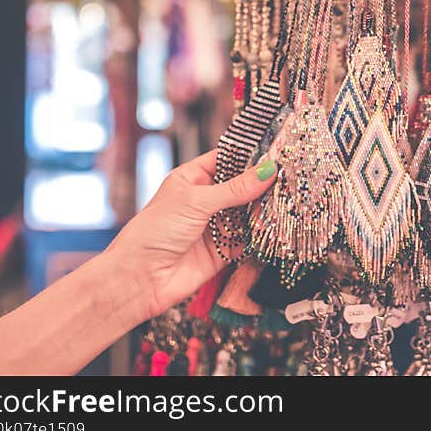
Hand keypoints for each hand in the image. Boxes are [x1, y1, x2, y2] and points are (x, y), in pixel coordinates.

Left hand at [105, 150, 277, 321]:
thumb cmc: (154, 232)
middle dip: (262, 183)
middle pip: (242, 186)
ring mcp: (216, 225)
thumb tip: (268, 170)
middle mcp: (206, 200)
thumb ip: (235, 188)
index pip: (227, 159)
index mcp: (193, 179)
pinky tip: (278, 224)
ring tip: (289, 197)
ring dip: (265, 208)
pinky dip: (263, 233)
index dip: (250, 156)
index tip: (277, 151)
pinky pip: (249, 238)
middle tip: (289, 175)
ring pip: (248, 212)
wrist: (140, 279)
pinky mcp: (225, 250)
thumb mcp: (196, 202)